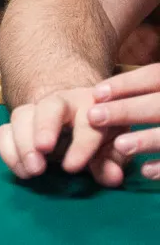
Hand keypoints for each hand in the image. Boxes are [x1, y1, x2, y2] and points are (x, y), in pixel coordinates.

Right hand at [0, 87, 128, 186]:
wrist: (74, 115)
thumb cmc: (99, 131)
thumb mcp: (111, 145)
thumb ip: (112, 161)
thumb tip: (112, 177)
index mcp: (90, 105)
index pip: (87, 121)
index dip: (80, 145)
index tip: (72, 168)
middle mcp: (61, 102)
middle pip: (49, 107)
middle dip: (44, 128)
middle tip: (42, 152)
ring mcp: (34, 111)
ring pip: (21, 116)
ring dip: (23, 144)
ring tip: (32, 170)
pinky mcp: (17, 124)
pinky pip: (3, 131)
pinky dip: (8, 151)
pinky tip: (21, 171)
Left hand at [90, 64, 159, 179]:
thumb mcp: (159, 94)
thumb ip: (143, 92)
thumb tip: (99, 96)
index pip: (155, 76)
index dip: (127, 83)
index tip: (96, 93)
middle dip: (127, 110)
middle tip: (94, 117)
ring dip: (147, 140)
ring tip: (120, 146)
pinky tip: (145, 171)